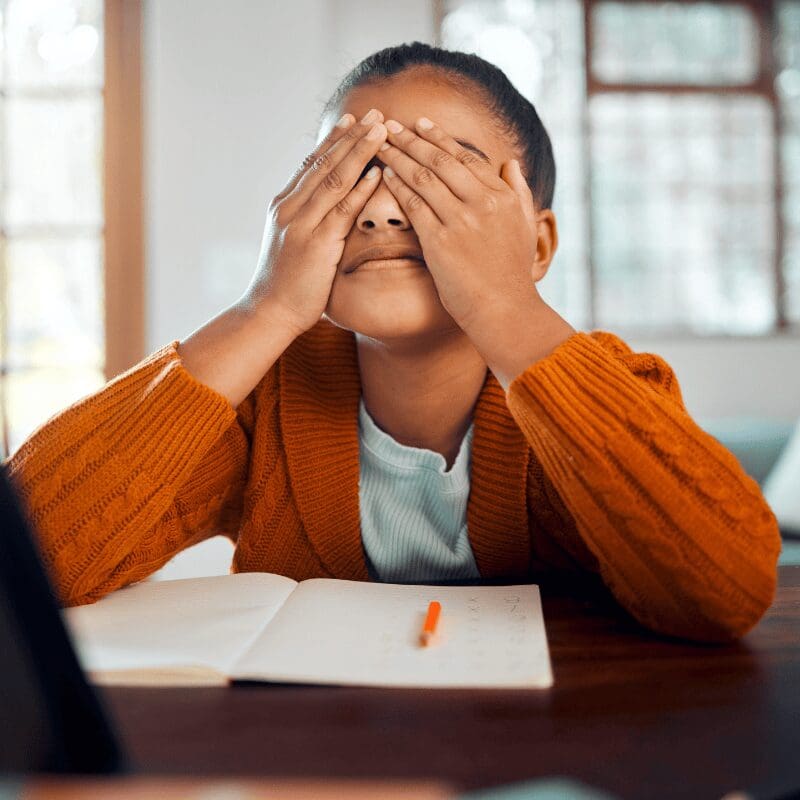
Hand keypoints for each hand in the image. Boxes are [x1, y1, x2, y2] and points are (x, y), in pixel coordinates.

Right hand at [240, 110, 387, 334]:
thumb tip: (324, 209)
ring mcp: (301, 224)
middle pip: (325, 163)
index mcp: (284, 206)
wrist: (267, 312)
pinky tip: (377, 173)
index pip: (311, 164)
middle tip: (374, 114)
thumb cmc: (284, 284)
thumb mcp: (291, 244)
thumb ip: (305, 222)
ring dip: (360, 152)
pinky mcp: (315, 245)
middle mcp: (290, 208)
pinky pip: (341, 211)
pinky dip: (360, 189)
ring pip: (334, 179)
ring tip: (381, 131)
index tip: (353, 121)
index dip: (334, 141)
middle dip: (352, 136)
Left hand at [375, 116, 545, 334]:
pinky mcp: (440, 241)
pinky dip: (397, 186)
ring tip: (379, 144)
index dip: (439, 138)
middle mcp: (482, 202)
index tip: (421, 125)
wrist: (504, 309)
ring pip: (423, 177)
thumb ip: (519, 191)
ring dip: (398, 157)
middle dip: (411, 139)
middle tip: (388, 124)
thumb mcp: (525, 227)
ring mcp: (461, 221)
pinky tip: (384, 175)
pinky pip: (414, 205)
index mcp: (502, 196)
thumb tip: (511, 162)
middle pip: (440, 160)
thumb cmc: (512, 273)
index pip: (465, 157)